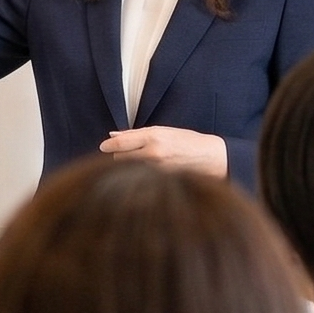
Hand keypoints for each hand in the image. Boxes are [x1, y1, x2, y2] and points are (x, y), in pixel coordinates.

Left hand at [99, 126, 228, 176]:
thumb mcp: (162, 131)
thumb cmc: (186, 141)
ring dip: (128, 167)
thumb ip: (136, 134)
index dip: (108, 145)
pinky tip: (146, 174)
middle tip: (127, 154)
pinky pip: (140, 179)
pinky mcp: (160, 182)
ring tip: (141, 163)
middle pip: (119, 158)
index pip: (120, 142)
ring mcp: (156, 170)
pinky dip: (138, 176)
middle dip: (119, 155)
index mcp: (154, 137)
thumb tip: (113, 135)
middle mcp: (153, 153)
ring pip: (128, 170)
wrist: (210, 158)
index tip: (103, 146)